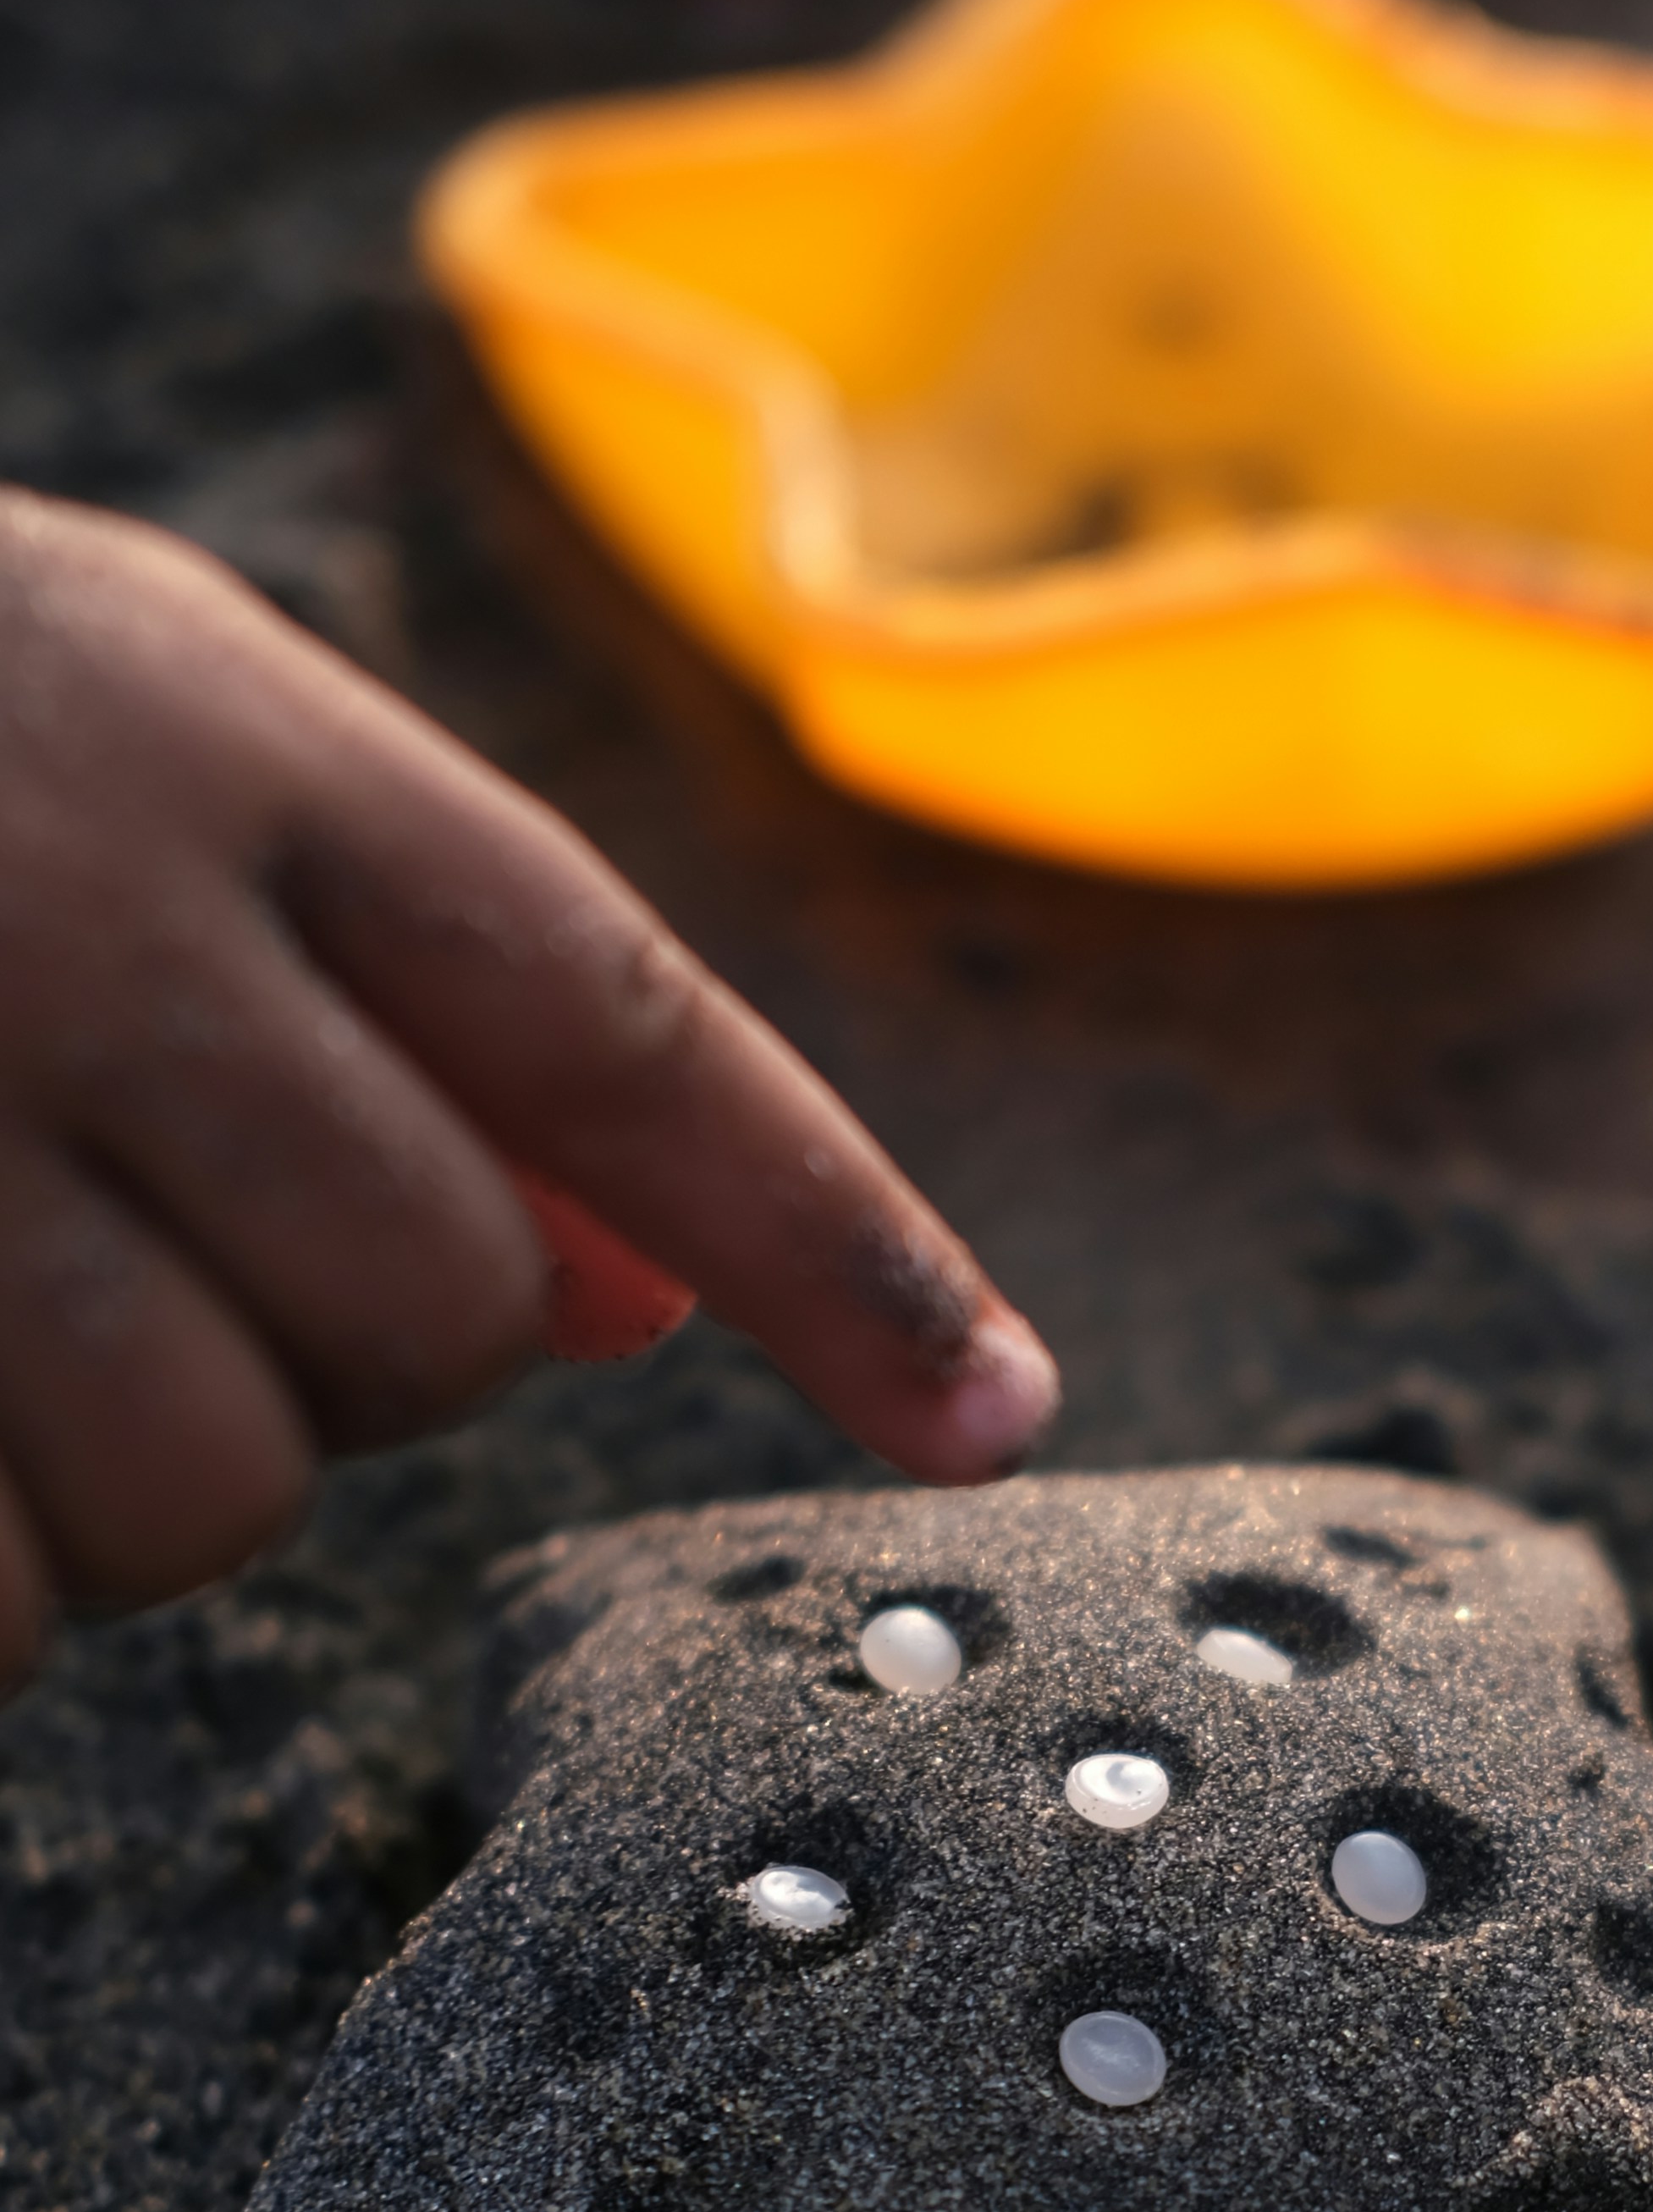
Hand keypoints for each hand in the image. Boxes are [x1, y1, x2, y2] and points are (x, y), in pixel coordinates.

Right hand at [0, 493, 1058, 1688]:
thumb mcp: (131, 726)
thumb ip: (390, 976)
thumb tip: (630, 1294)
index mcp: (217, 735)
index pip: (620, 1024)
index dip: (836, 1235)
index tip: (995, 1417)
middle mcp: (75, 916)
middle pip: (430, 1313)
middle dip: (361, 1352)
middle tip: (169, 1241)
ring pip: (210, 1485)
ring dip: (150, 1479)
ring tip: (5, 1315)